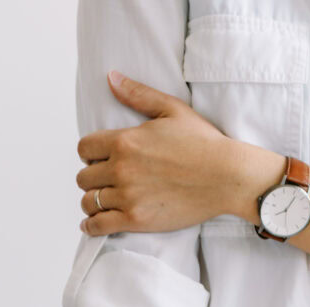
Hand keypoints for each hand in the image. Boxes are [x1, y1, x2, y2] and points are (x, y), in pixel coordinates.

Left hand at [76, 70, 240, 233]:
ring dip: (92, 201)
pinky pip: (99, 226)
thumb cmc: (203, 143)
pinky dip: (91, 226)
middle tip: (104, 181)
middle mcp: (122, 169)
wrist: (226, 177)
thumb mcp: (172, 109)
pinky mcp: (136, 220)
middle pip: (84, 176)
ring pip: (88, 201)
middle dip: (92, 177)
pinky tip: (92, 223)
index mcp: (125, 141)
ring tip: (101, 201)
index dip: (90, 153)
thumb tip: (111, 77)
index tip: (99, 158)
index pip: (84, 148)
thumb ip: (138, 94)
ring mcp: (128, 196)